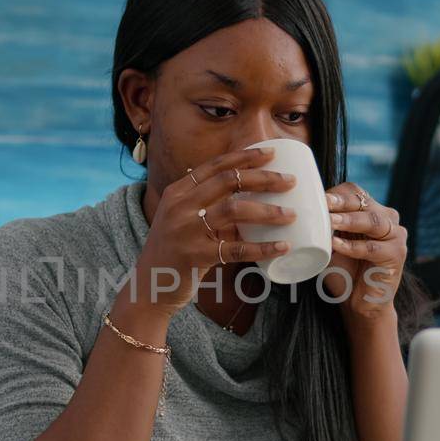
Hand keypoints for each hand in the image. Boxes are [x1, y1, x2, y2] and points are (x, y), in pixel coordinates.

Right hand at [128, 148, 297, 317]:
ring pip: (235, 210)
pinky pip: (237, 249)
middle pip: (229, 181)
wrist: (148, 288)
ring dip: (268, 211)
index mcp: (177, 192)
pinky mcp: (195, 256)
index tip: (271, 152)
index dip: (244, 156)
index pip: (215, 165)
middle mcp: (179, 206)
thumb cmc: (173, 252)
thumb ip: (207, 206)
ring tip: (291, 214)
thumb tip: (250, 195)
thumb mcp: (181, 220)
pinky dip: (263, 248)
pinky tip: (283, 246)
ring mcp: (186, 231)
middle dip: (264, 177)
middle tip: (290, 181)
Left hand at [322, 183, 406, 324]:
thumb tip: (301, 213)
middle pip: (364, 203)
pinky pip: (372, 247)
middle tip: (323, 203)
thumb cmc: (343, 271)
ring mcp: (395, 235)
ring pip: (372, 221)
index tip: (316, 198)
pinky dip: (352, 246)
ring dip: (349, 220)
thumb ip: (323, 228)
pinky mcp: (397, 254)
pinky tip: (336, 244)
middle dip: (341, 202)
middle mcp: (387, 218)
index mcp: (371, 210)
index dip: (336, 194)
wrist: (360, 303)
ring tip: (330, 221)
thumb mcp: (330, 244)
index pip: (355, 192)